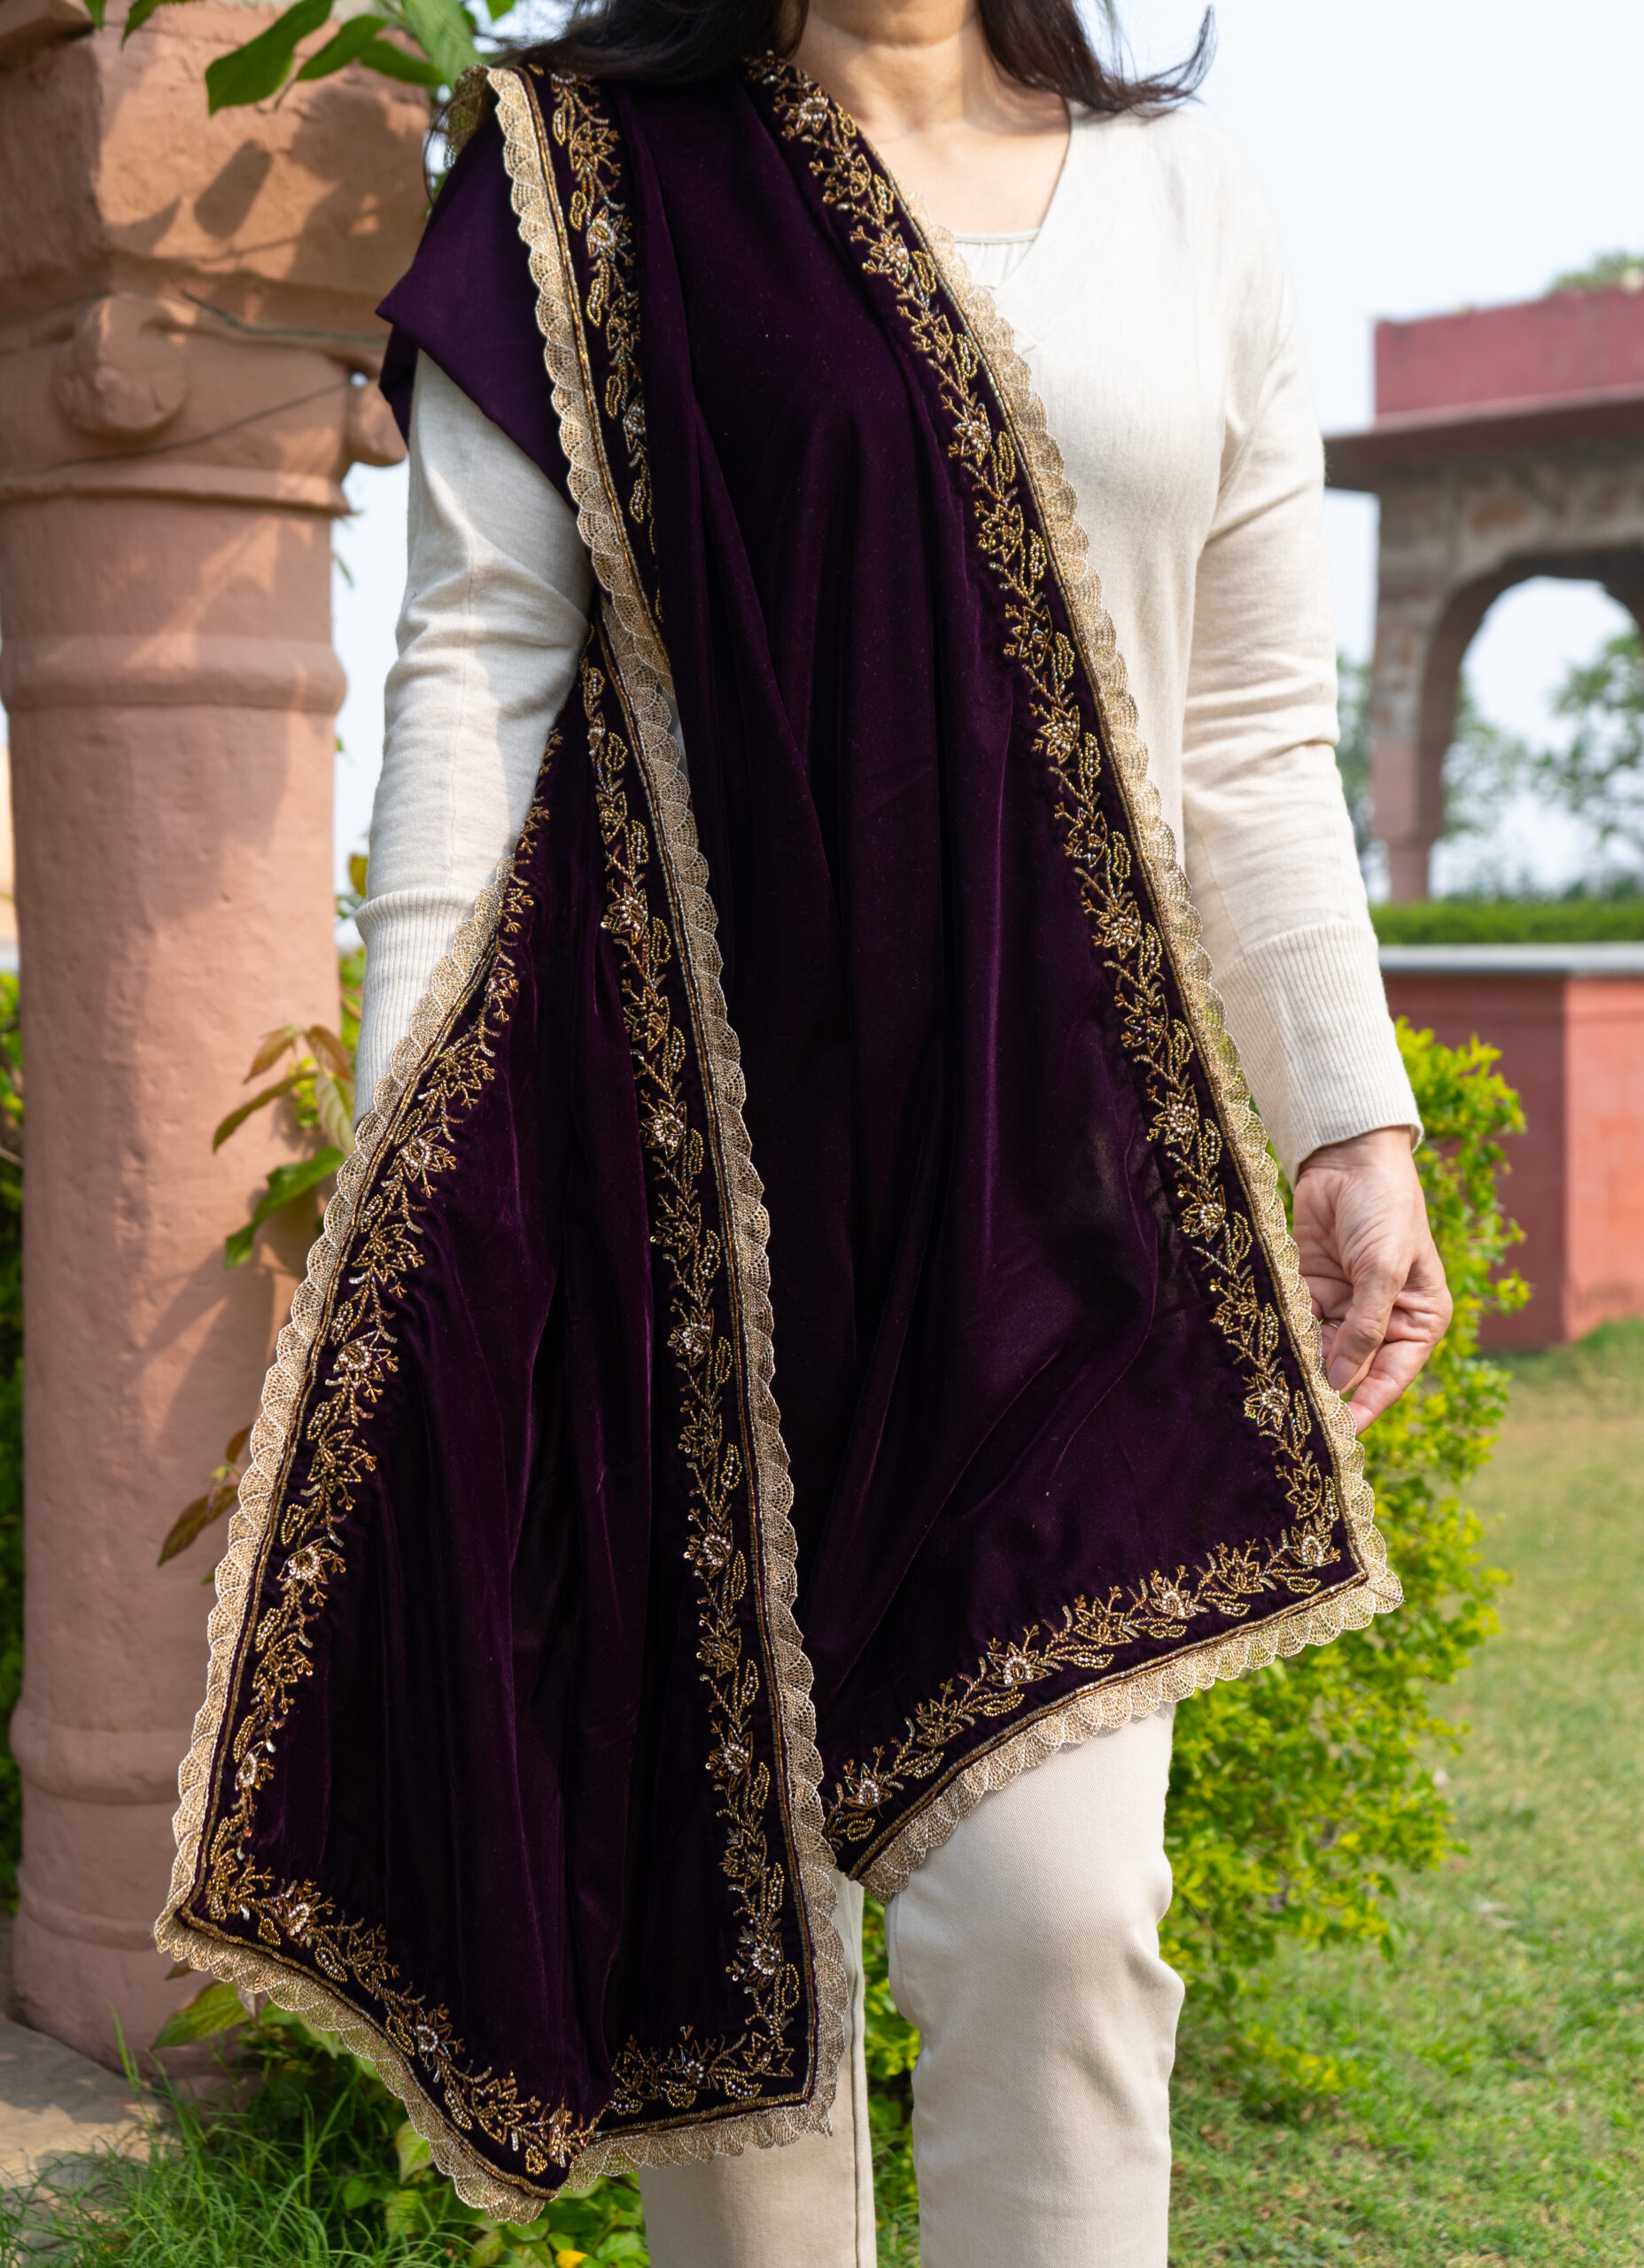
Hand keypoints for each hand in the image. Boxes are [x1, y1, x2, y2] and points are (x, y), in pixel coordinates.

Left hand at [1291, 1126, 1451, 1432]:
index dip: (1365, 1406)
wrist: (1349, 1158)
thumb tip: (1342, 1381)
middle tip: (1292, 1417)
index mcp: (1419, 1320)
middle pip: (1351, 1368)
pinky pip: (1298, 1324)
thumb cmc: (1385, 1209)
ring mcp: (1346, 1305)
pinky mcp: (1314, 1289)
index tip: (1337, 1435)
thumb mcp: (1383, 1269)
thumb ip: (1365, 1326)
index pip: (1390, 1376)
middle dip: (1325, 1389)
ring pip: (1320, 1350)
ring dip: (1300, 1366)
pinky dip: (1283, 1338)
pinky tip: (1264, 1356)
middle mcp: (1383, 1320)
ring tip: (1274, 1390)